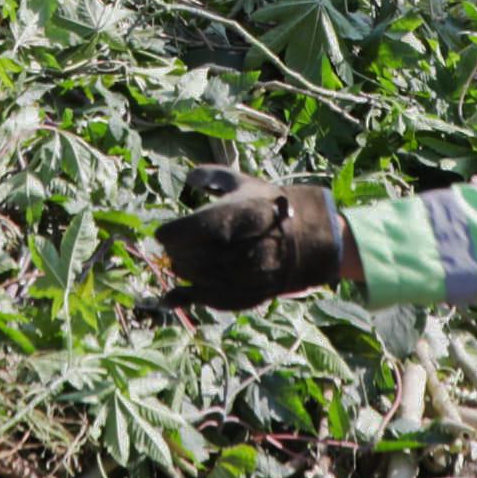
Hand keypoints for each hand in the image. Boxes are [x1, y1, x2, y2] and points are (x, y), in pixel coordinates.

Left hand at [153, 175, 345, 312]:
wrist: (311, 238)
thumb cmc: (271, 206)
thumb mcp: (245, 184)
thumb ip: (213, 177)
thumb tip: (188, 177)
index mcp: (230, 217)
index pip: (180, 233)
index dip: (168, 234)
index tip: (165, 233)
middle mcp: (233, 248)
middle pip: (184, 257)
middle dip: (177, 253)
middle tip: (178, 249)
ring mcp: (240, 275)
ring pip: (194, 278)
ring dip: (185, 272)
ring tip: (189, 263)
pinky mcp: (245, 294)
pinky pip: (208, 300)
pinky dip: (191, 297)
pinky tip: (177, 295)